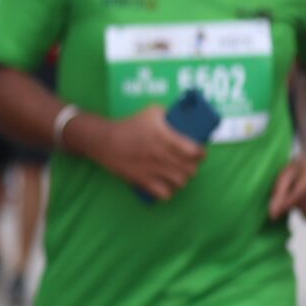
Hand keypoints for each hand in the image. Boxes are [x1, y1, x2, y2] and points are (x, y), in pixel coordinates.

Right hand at [83, 108, 205, 201]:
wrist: (105, 140)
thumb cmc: (130, 125)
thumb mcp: (152, 112)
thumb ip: (170, 114)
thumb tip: (185, 119)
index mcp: (166, 137)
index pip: (195, 151)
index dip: (201, 153)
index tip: (199, 152)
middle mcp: (162, 155)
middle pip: (191, 169)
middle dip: (193, 166)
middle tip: (189, 162)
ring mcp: (153, 170)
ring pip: (181, 182)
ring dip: (182, 178)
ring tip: (178, 173)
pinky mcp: (143, 181)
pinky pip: (165, 194)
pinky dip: (169, 191)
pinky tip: (166, 185)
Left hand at [270, 150, 305, 221]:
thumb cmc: (296, 170)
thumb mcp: (285, 175)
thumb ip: (279, 193)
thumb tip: (273, 214)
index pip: (298, 194)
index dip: (284, 205)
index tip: (272, 215)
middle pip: (303, 205)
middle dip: (292, 204)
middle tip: (291, 195)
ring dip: (301, 210)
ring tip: (300, 198)